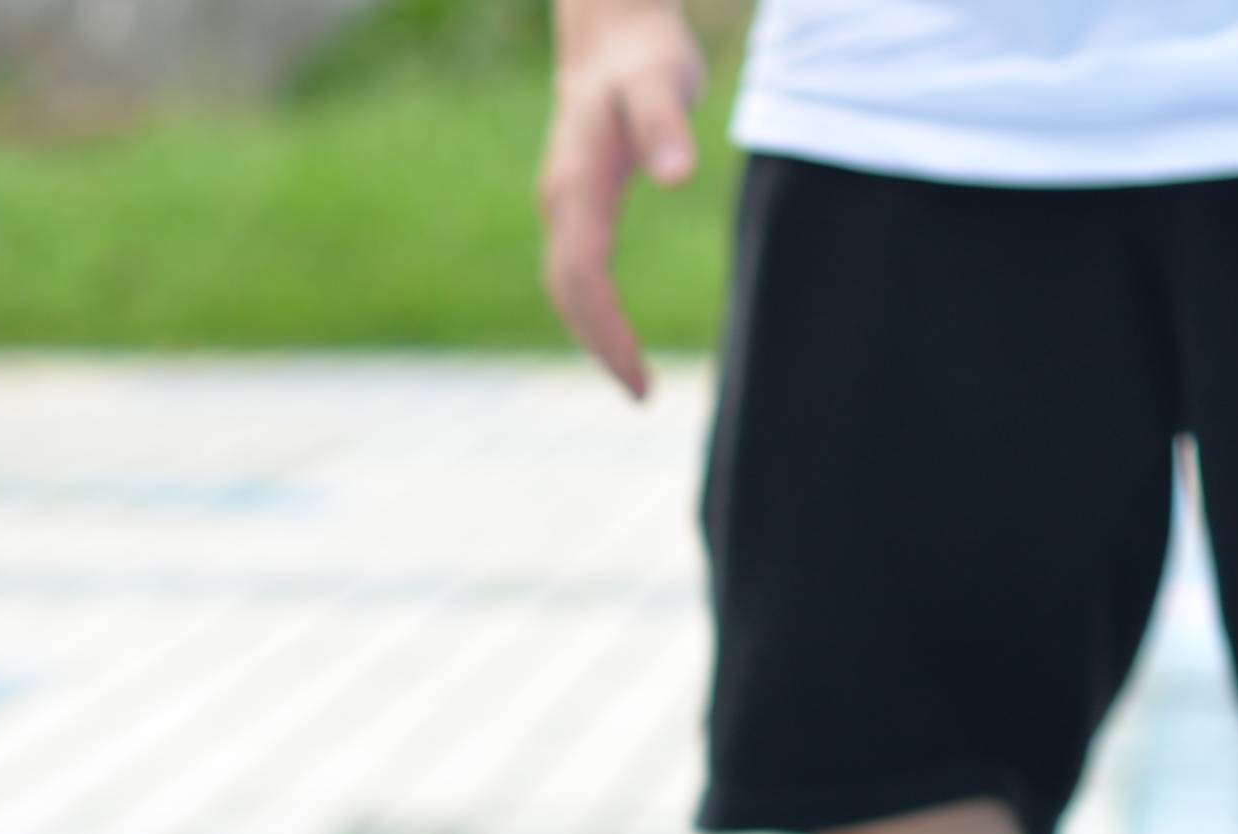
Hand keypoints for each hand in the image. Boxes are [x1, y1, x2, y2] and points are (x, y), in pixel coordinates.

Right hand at [535, 0, 702, 400]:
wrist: (611, 30)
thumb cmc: (643, 57)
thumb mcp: (663, 82)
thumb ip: (667, 125)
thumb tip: (678, 175)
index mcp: (576, 186)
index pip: (581, 277)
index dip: (605, 331)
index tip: (637, 376)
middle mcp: (559, 201)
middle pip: (567, 292)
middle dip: (599, 345)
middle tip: (641, 392)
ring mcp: (562, 202)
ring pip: (566, 284)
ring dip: (592, 333)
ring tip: (632, 375)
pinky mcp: (573, 201)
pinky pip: (574, 268)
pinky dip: (591, 307)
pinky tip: (617, 329)